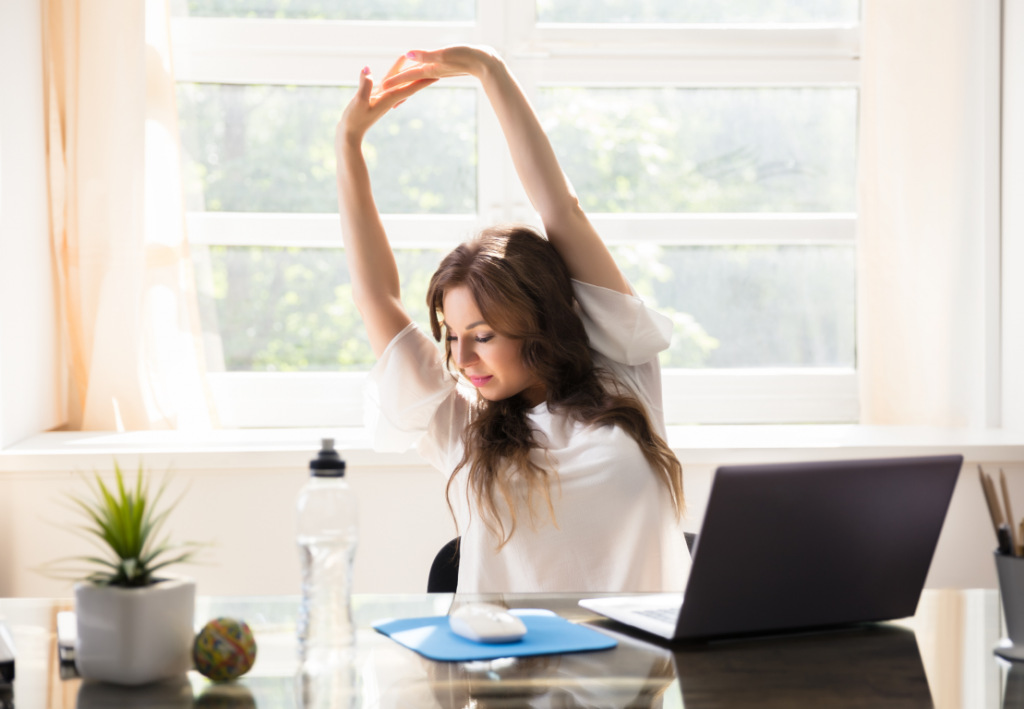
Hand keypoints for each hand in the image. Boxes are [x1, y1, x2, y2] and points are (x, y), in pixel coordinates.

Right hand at [336, 57, 436, 145]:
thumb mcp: (359, 102)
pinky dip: (394, 75)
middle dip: (422, 75)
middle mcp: (389, 98)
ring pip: (399, 81)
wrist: (350, 133)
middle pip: (409, 84)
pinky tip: (397, 70)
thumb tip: (367, 69)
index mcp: (389, 99)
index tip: (438, 74)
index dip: (424, 80)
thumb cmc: (354, 120)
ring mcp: (383, 98)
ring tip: (416, 60)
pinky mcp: (376, 97)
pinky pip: (389, 83)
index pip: (410, 88)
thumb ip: (364, 86)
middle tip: (435, 66)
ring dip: (408, 71)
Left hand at [380, 46, 500, 90]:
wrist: (487, 63)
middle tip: (382, 96)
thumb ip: (426, 55)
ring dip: (406, 86)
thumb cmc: (468, 57)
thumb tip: (407, 54)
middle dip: (397, 89)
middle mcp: (432, 72)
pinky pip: (426, 77)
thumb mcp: (444, 54)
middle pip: (410, 82)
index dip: (394, 81)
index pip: (407, 77)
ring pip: (417, 80)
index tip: (381, 89)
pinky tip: (418, 80)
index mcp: (430, 70)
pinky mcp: (444, 70)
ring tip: (395, 93)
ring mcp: (438, 72)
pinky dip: (419, 80)